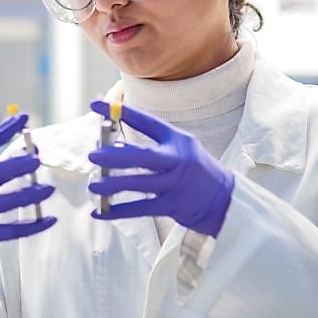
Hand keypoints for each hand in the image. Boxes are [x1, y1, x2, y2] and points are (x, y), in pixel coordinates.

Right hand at [0, 113, 56, 317]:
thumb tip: (28, 154)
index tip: (23, 118)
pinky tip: (49, 219)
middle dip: (13, 166)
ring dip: (27, 195)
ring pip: (0, 203)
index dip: (2, 131)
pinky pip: (10, 231)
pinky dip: (32, 225)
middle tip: (37, 160)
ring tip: (48, 190)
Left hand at [87, 100, 233, 236]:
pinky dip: (117, 211)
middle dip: (113, 155)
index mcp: (177, 140)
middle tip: (93, 156)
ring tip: (93, 185)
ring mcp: (174, 184)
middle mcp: (177, 160)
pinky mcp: (172, 206)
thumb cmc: (195, 170)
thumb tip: (112, 146)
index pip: (145, 122)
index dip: (120, 113)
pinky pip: (139, 209)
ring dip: (111, 185)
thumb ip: (150, 146)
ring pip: (137, 184)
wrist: (225, 200)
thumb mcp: (180, 150)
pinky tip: (99, 212)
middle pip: (140, 156)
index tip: (96, 105)